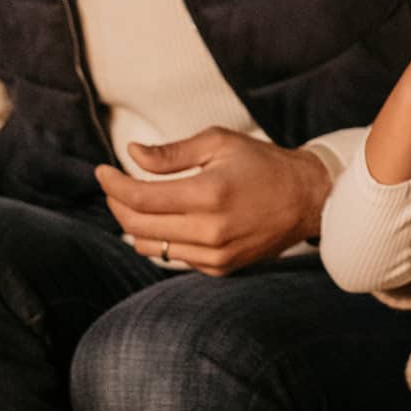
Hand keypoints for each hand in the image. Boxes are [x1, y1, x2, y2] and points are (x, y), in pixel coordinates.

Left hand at [96, 128, 331, 275]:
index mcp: (209, 193)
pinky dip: (163, 237)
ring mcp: (215, 254)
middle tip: (116, 185)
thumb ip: (172, 153)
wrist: (307, 199)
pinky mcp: (220, 267)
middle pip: (136, 226)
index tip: (103, 171)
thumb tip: (132, 155)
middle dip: (118, 204)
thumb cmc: (264, 164)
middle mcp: (210, 230)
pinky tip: (173, 219)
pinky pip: (174, 257)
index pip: (140, 197)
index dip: (113, 184)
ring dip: (136, 224)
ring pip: (150, 246)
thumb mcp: (220, 143)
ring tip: (141, 201)